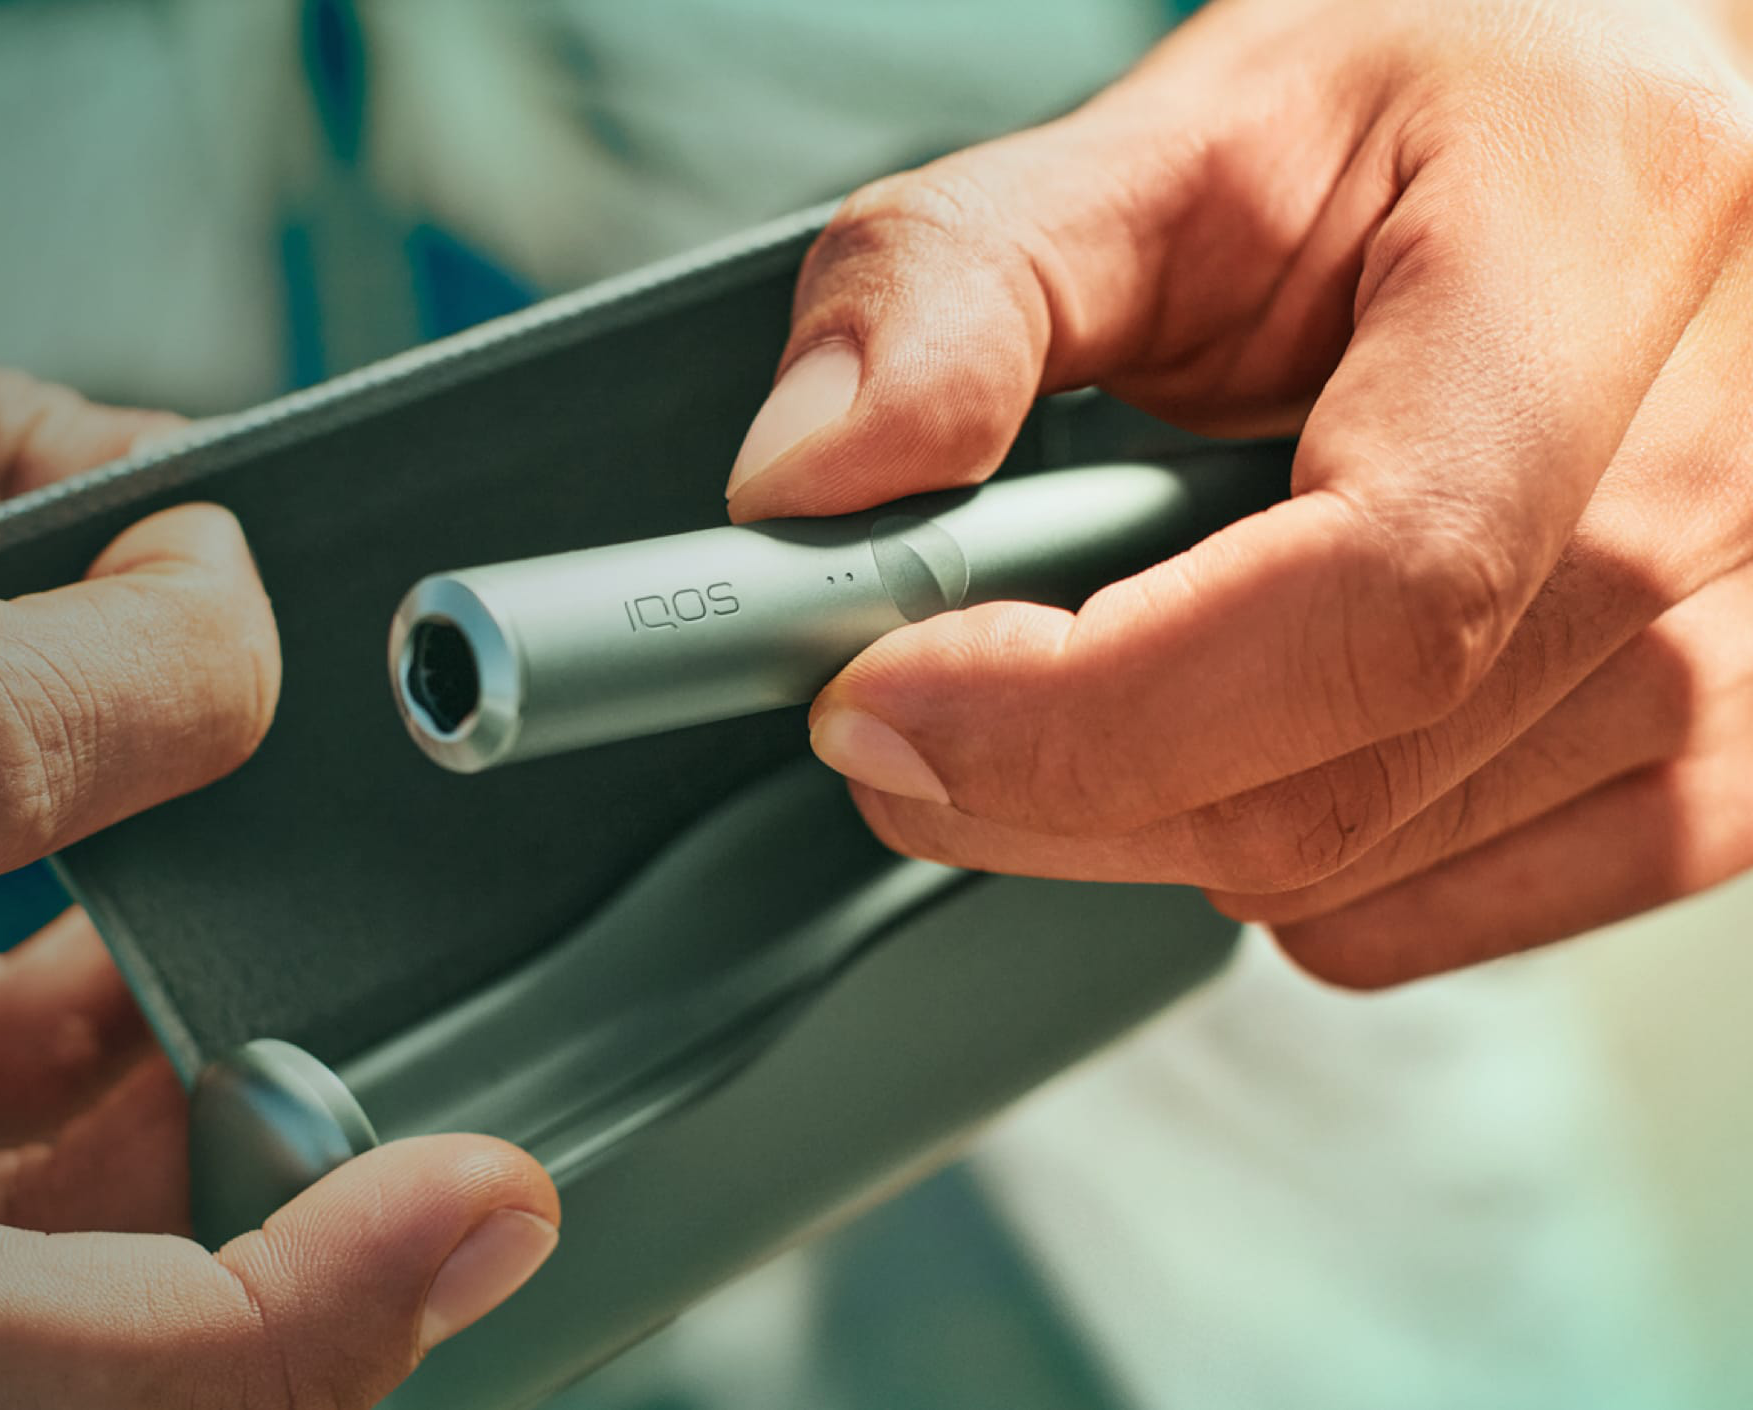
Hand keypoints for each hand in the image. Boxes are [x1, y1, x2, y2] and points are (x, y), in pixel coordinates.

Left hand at [727, 0, 1752, 986]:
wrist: (1595, 142)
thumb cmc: (1417, 121)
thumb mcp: (1165, 132)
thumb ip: (957, 285)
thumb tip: (806, 479)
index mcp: (1598, 239)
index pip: (1372, 588)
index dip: (1092, 701)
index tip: (880, 702)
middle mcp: (1727, 450)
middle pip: (1341, 773)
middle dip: (1045, 778)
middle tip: (895, 700)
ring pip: (1370, 865)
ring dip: (1145, 814)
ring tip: (1090, 660)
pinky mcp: (1743, 739)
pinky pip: (1459, 909)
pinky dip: (1286, 866)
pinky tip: (1240, 735)